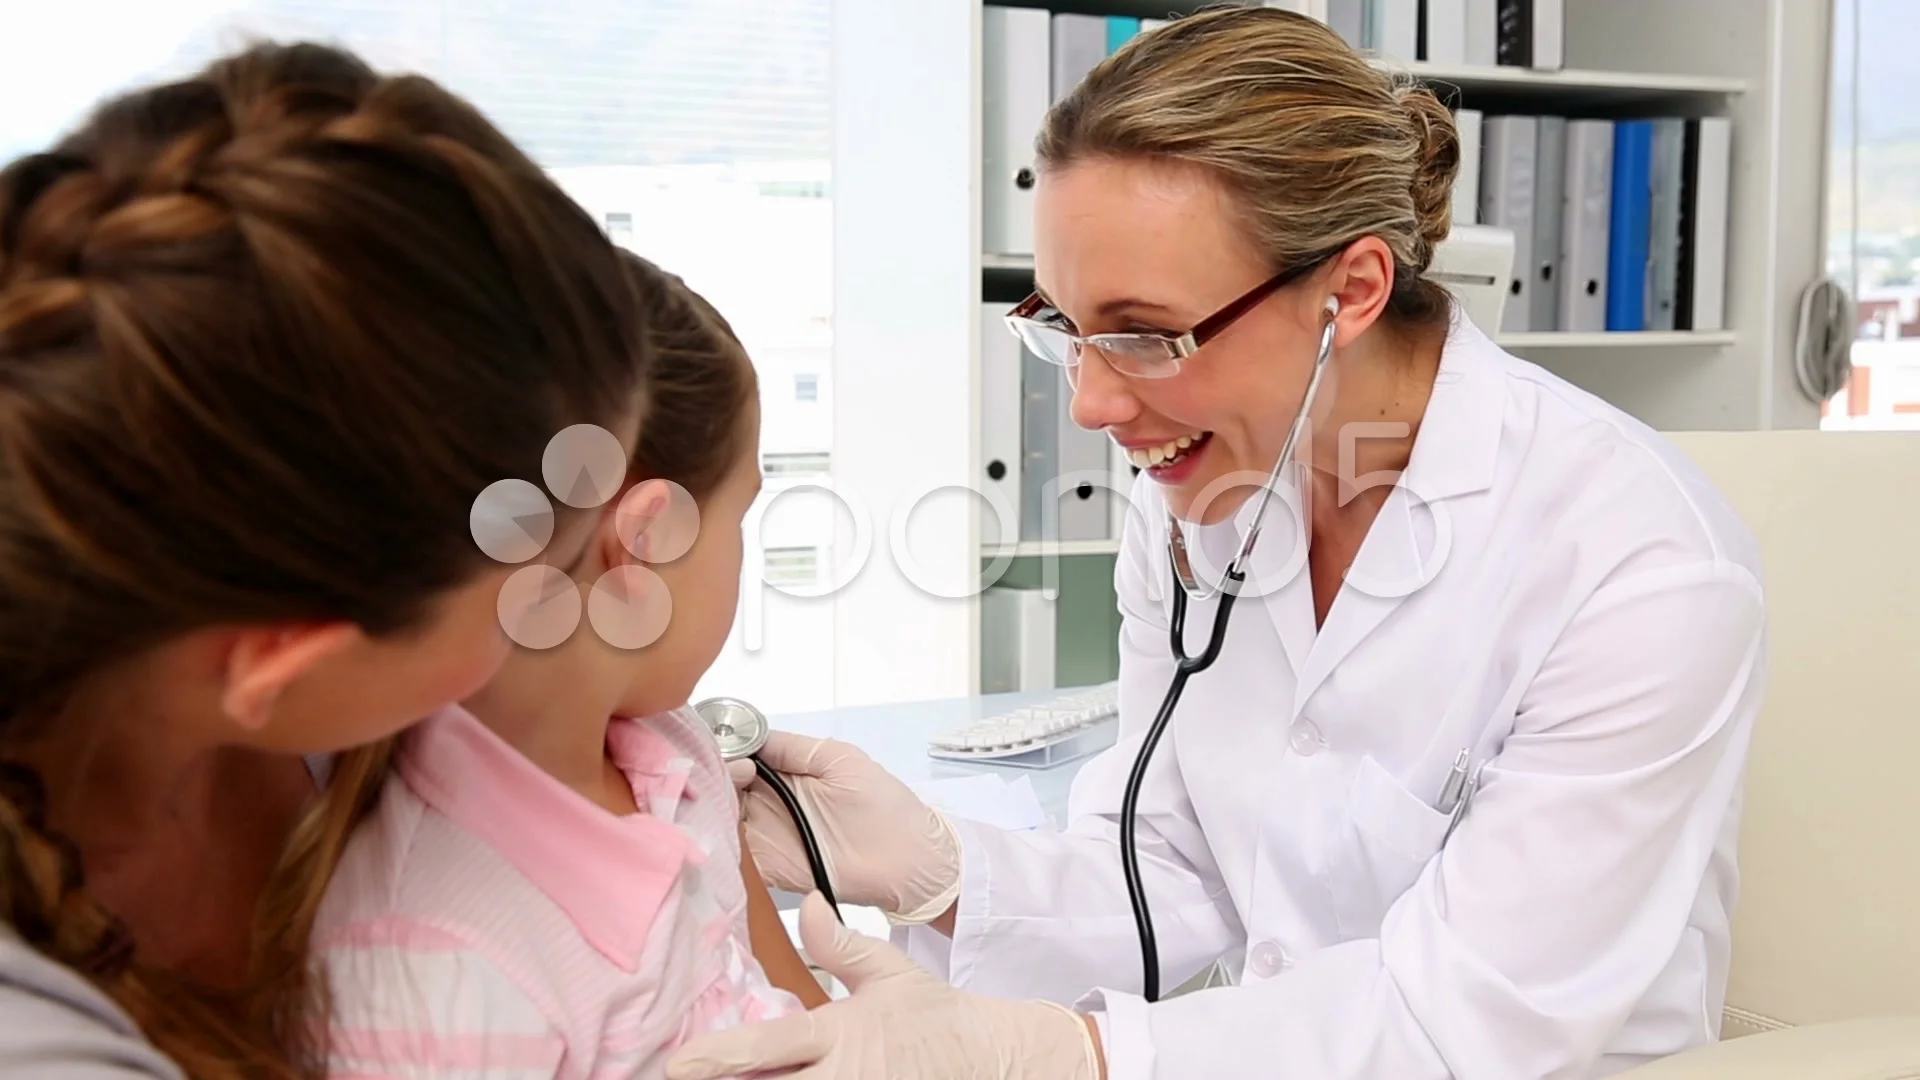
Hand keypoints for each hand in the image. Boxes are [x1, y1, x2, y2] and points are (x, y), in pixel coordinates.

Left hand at [665, 893, 1103, 1079]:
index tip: (680, 1062)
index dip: (720, 1055)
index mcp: (838, 1033)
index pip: (769, 1047)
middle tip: (682, 1079)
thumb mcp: (890, 974)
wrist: (990, 1061)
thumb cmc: (934, 1018)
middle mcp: (840, 1078)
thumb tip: (809, 904)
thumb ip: (840, 946)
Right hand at [729, 731, 959, 922]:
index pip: (740, 761)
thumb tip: (755, 737)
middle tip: (734, 780)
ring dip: (714, 811)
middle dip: (717, 781)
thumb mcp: (839, 759)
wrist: (908, 859)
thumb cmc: (884, 806)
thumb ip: (794, 749)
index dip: (728, 756)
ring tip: (721, 803)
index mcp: (784, 776)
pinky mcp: (770, 869)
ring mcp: (767, 837)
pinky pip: (736, 857)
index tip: (734, 758)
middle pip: (724, 790)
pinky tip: (721, 833)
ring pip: (722, 821)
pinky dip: (723, 846)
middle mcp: (769, 805)